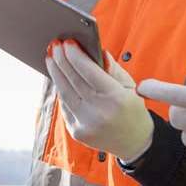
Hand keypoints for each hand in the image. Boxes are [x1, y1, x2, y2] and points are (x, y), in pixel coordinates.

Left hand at [45, 39, 153, 162]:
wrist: (134, 142)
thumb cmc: (132, 109)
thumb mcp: (129, 85)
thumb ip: (112, 68)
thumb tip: (96, 51)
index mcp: (116, 99)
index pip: (89, 72)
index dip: (76, 56)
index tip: (68, 42)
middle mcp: (100, 113)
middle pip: (73, 81)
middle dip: (62, 60)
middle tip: (54, 45)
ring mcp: (86, 124)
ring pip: (65, 93)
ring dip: (55, 73)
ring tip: (51, 58)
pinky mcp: (77, 132)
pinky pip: (65, 105)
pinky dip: (61, 89)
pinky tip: (58, 76)